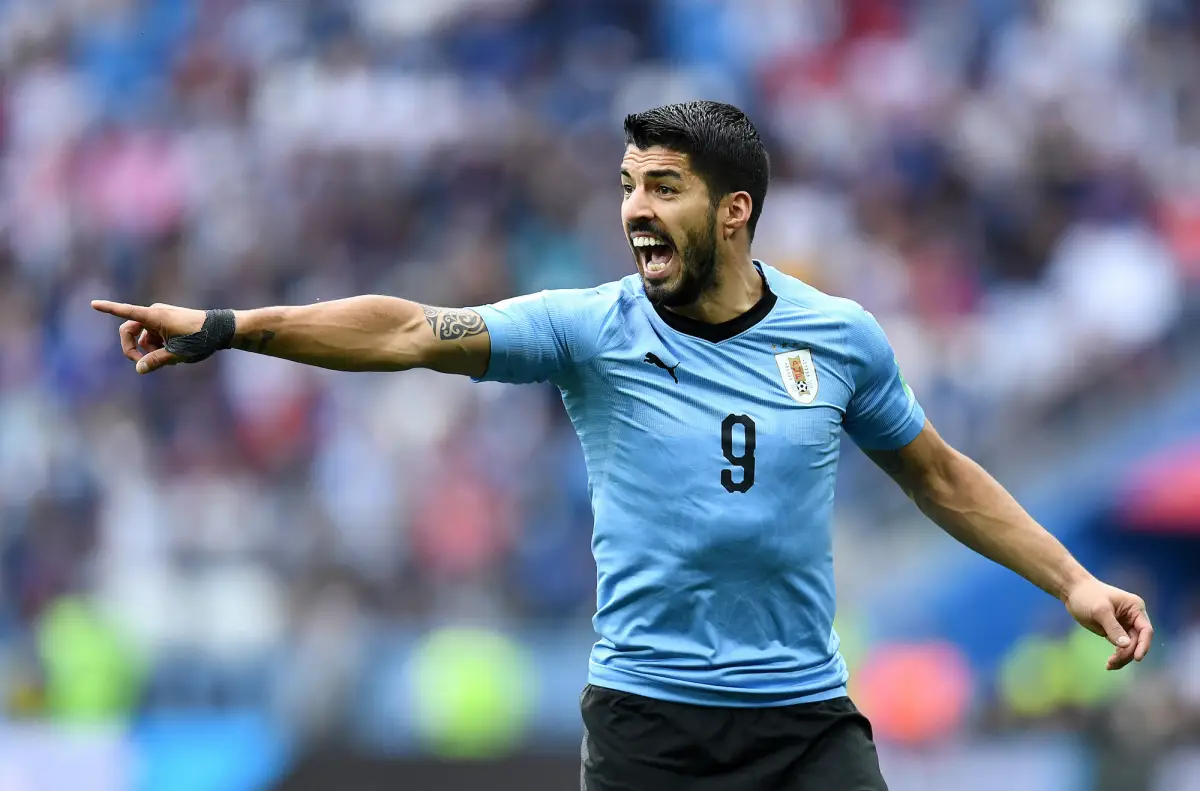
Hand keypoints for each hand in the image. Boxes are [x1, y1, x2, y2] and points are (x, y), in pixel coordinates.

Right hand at [91, 300, 205, 373]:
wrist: (223, 329)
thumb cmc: (200, 339)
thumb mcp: (177, 354)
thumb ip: (155, 361)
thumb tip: (139, 368)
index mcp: (155, 317)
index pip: (126, 312)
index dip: (109, 309)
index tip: (93, 303)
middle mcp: (155, 313)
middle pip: (130, 330)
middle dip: (131, 348)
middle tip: (140, 364)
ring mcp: (162, 316)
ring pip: (143, 336)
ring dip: (149, 349)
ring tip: (170, 358)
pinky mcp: (168, 321)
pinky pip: (154, 335)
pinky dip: (158, 345)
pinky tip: (175, 353)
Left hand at [1063, 577, 1152, 669]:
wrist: (1073, 591)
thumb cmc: (1087, 596)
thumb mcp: (1100, 611)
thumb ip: (1113, 627)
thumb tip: (1126, 645)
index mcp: (1135, 608)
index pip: (1146, 630)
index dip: (1144, 645)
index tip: (1137, 658)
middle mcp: (1134, 617)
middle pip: (1138, 641)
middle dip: (1128, 653)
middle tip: (1112, 662)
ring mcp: (1125, 625)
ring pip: (1130, 647)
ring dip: (1123, 657)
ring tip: (1109, 665)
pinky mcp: (1115, 632)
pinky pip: (1121, 647)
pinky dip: (1118, 656)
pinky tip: (1109, 664)